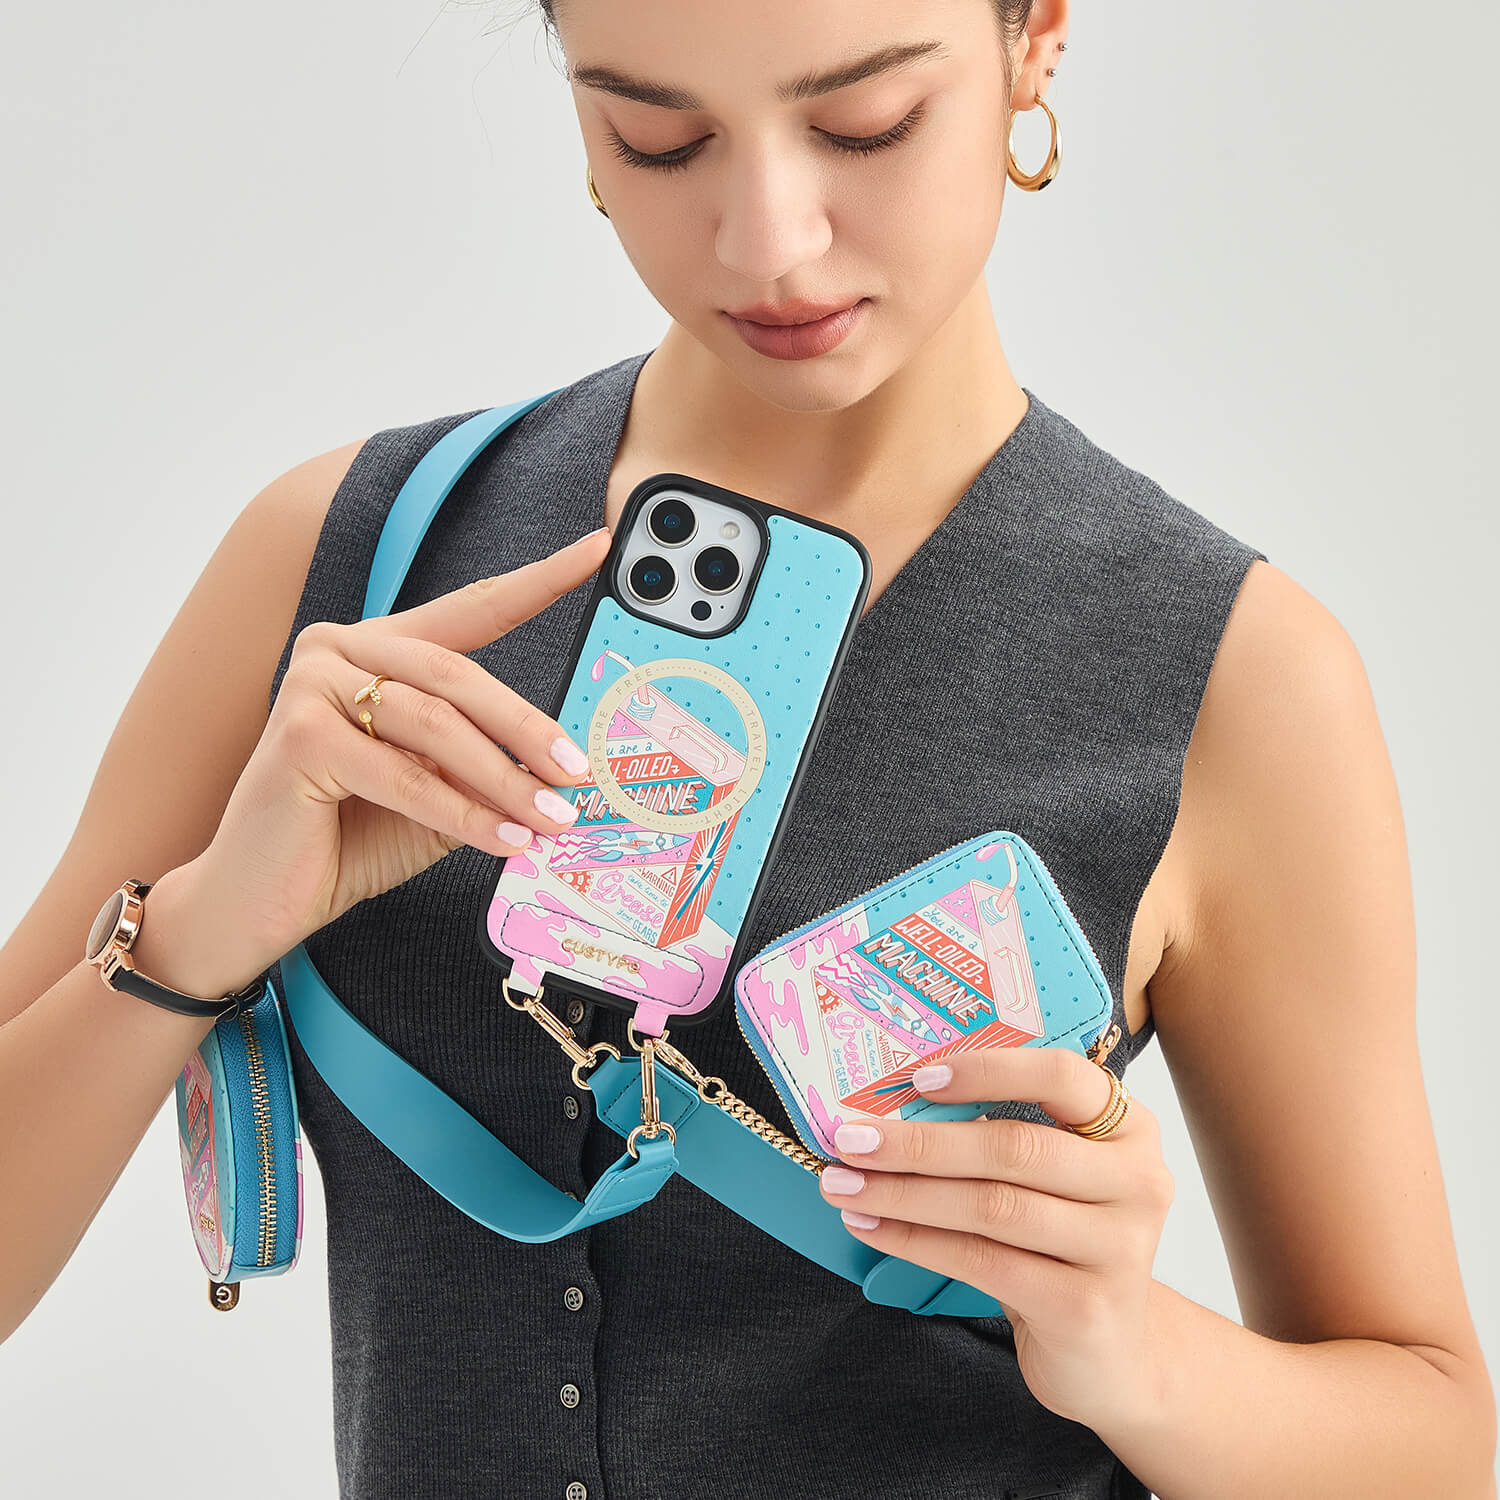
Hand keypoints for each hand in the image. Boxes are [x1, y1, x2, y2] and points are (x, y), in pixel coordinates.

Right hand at [191, 525, 615, 975]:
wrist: (261, 899)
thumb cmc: (350, 839)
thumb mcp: (440, 795)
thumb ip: (486, 765)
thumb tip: (565, 764)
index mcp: (380, 649)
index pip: (472, 609)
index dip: (537, 580)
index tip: (597, 548)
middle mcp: (341, 650)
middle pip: (459, 675)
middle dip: (529, 730)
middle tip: (580, 774)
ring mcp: (312, 685)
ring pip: (437, 725)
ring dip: (504, 780)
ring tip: (552, 819)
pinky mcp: (298, 735)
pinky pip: (404, 775)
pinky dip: (462, 813)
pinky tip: (503, 840)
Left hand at [818, 1044, 1173, 1429]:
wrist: (1112, 1351)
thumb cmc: (1063, 1244)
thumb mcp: (1052, 1180)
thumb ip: (1002, 1135)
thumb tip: (891, 1106)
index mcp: (1128, 1128)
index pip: (1062, 1075)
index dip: (988, 1070)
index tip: (917, 1078)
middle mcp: (1137, 1180)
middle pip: (1013, 1148)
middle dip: (920, 1143)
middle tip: (850, 1139)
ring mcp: (1119, 1247)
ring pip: (992, 1206)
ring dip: (904, 1194)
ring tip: (844, 1186)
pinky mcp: (1086, 1306)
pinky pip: (983, 1261)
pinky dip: (915, 1241)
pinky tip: (872, 1228)